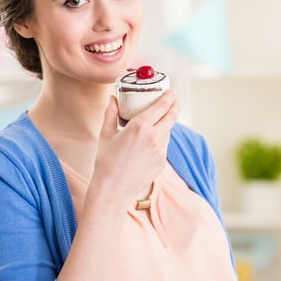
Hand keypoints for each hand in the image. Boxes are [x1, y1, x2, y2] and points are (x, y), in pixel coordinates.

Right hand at [92, 89, 178, 205]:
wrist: (113, 189)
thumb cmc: (106, 161)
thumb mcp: (105, 134)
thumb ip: (111, 113)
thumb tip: (113, 99)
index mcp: (140, 126)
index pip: (163, 105)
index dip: (169, 96)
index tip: (170, 90)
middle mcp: (154, 137)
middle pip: (172, 116)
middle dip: (174, 105)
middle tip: (172, 99)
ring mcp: (160, 151)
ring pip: (167, 131)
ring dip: (164, 125)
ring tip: (153, 123)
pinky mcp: (162, 162)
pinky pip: (163, 146)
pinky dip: (158, 140)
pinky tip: (146, 144)